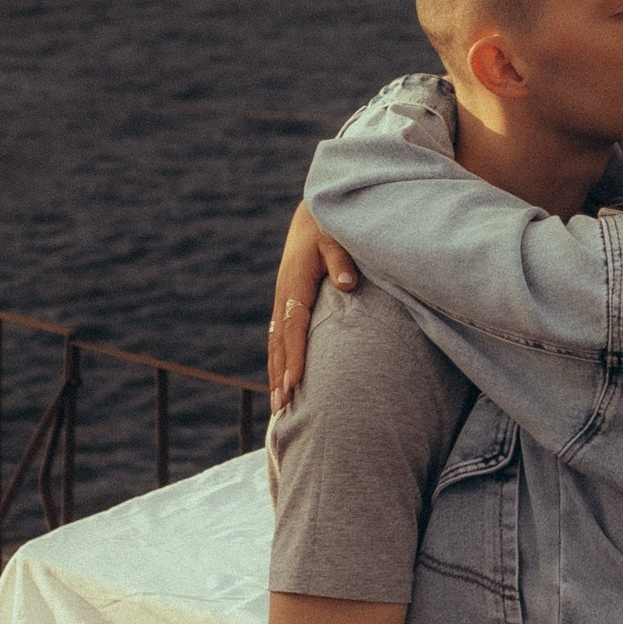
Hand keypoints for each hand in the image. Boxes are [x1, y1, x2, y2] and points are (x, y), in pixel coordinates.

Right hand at [267, 204, 355, 411]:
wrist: (313, 216)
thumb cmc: (329, 226)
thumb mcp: (337, 238)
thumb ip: (342, 260)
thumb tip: (347, 284)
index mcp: (295, 282)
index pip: (293, 325)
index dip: (294, 354)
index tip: (295, 382)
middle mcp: (284, 295)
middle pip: (279, 342)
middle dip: (279, 375)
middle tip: (282, 407)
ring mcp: (283, 300)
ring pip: (275, 343)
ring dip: (275, 373)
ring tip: (278, 405)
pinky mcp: (287, 303)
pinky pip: (279, 337)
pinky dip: (279, 360)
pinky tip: (282, 380)